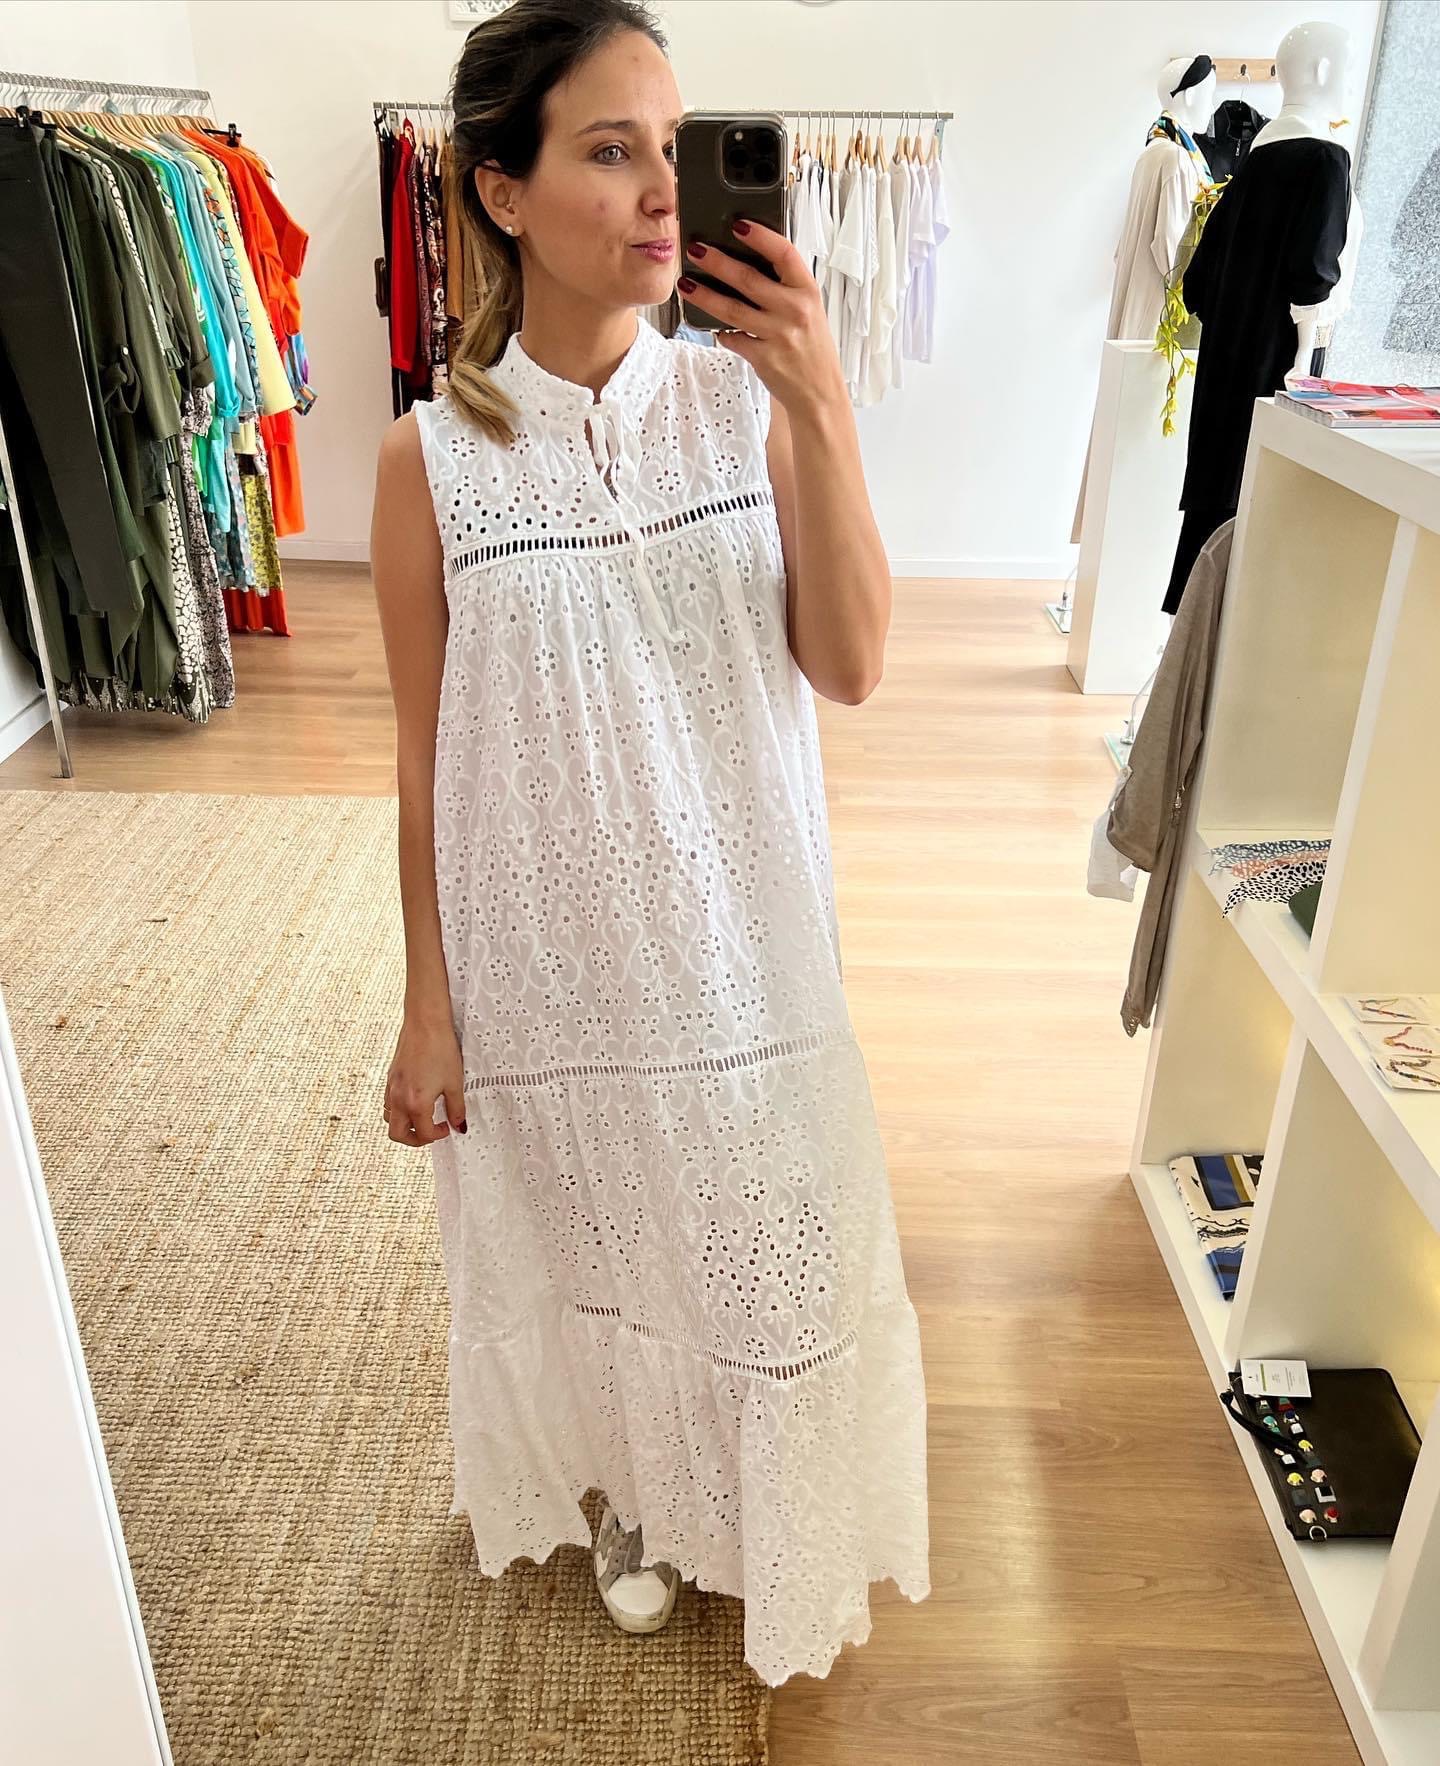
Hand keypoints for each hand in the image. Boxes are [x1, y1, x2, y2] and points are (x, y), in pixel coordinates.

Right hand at [383, 1009, 466, 1145]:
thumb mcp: (454, 1082)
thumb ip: (456, 1109)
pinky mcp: (390, 1078)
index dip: (439, 1135)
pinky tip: (415, 1100)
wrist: (425, 1023)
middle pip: (398, 1135)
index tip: (448, 1127)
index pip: (424, 1134)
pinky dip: (399, 1110)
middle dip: (415, 1140)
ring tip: (424, 1116)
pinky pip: (388, 1104)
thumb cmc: (440, 1049)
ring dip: (405, 1125)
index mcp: (415, 1103)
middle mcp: (398, 1099)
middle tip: (432, 1132)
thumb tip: (459, 1126)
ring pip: (389, 1119)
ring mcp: (391, 1088)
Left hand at [679, 218, 845, 419]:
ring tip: (686, 284)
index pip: (784, 254)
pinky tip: (712, 326)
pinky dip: (720, 332)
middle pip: (749, 279)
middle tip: (695, 249)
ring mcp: (778, 335)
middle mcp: (794, 310)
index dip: (760, 236)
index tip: (738, 225)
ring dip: (705, 295)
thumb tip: (747, 260)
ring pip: (732, 310)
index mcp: (807, 291)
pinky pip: (733, 339)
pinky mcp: (764, 358)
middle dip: (717, 262)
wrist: (820, 391)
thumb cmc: (811, 346)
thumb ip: (785, 287)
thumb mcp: (809, 309)